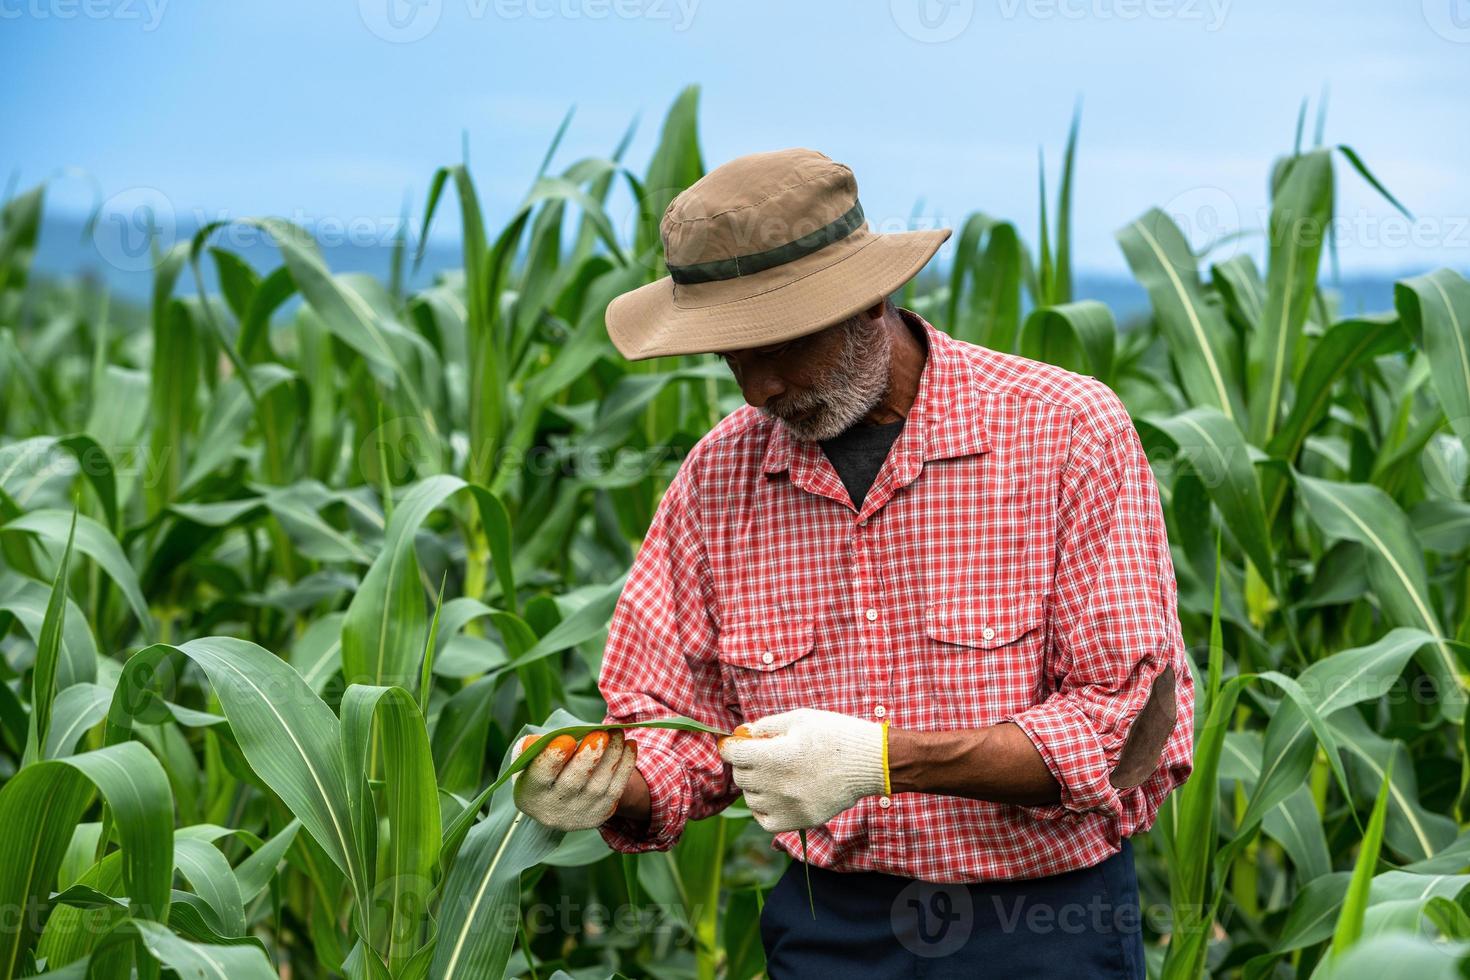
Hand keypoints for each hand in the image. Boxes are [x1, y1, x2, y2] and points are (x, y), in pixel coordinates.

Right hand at [512, 729, 637, 830]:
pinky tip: (630, 745)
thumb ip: (532, 747)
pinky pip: (616, 789)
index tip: (567, 739)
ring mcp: (578, 814)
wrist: (558, 799)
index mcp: (530, 793)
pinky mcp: (599, 814)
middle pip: (573, 782)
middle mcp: (552, 809)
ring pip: (599, 785)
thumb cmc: (543, 769)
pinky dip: (625, 766)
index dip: (553, 758)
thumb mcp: (530, 759)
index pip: (540, 775)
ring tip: (617, 732)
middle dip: (589, 756)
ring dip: (612, 755)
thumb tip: (548, 740)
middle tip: (601, 733)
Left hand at [716, 708, 885, 832]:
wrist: (869, 762)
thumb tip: (740, 734)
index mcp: (775, 755)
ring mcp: (788, 806)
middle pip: (740, 776)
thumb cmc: (834, 734)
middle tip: (760, 755)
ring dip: (755, 785)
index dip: (730, 746)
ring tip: (774, 774)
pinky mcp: (799, 821)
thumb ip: (765, 726)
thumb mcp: (798, 719)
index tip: (734, 743)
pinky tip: (776, 795)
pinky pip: (765, 820)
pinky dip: (764, 809)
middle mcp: (777, 784)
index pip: (733, 754)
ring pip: (751, 799)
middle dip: (745, 763)